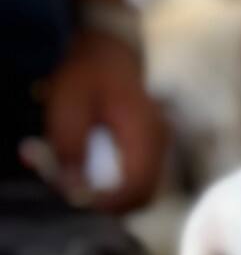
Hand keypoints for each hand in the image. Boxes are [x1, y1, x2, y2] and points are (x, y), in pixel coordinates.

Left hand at [43, 30, 165, 212]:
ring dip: (114, 197)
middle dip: (110, 204)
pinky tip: (94, 172)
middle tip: (78, 194)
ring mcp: (159, 146)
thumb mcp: (68, 106)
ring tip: (83, 183)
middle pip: (143, 197)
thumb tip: (73, 190)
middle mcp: (158, 144)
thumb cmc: (88, 74)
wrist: (111, 49)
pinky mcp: (152, 147)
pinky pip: (140, 178)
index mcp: (143, 134)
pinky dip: (118, 185)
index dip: (108, 203)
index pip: (136, 188)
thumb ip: (70, 148)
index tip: (78, 197)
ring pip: (143, 191)